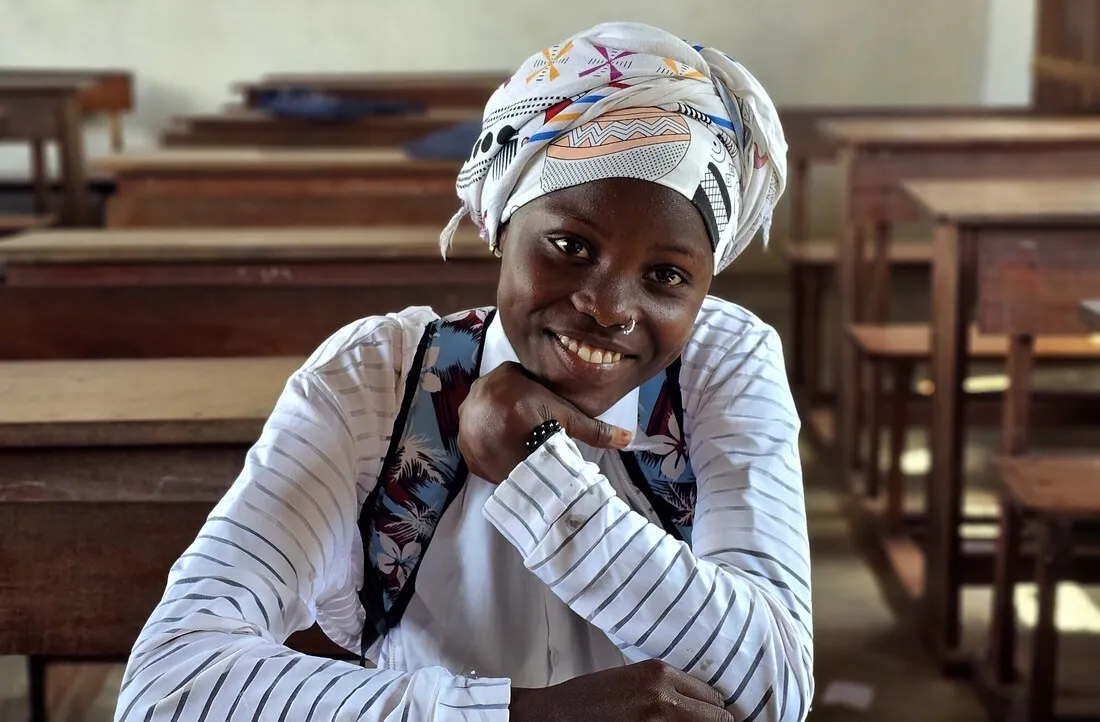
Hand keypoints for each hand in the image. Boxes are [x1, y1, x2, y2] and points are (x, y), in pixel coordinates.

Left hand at [457, 361, 632, 483]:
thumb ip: (595, 427)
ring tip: (520, 445)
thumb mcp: (570, 419)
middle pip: (497, 399)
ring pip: (485, 421)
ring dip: (498, 430)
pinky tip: (506, 456)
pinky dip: (489, 450)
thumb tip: (627, 437)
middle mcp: (478, 395)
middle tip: (530, 429)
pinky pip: (476, 445)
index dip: (530, 394)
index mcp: (502, 377)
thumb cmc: (545, 429)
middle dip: (511, 411)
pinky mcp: (465, 447)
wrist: (523, 462)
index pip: (515, 379)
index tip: (540, 411)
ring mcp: (467, 422)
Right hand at [510, 660, 733, 721]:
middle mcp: (664, 697)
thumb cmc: (592, 697)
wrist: (559, 714)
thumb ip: (666, 685)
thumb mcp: (633, 677)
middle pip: (719, 718)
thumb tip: (697, 702)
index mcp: (660, 673)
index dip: (715, 710)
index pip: (713, 696)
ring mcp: (658, 721)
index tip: (713, 716)